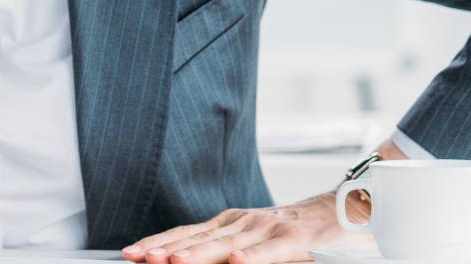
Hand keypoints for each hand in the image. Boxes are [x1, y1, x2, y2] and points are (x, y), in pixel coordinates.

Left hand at [119, 191, 369, 263]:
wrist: (339, 211)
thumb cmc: (291, 234)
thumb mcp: (251, 240)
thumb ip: (222, 250)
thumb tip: (179, 260)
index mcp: (228, 224)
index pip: (185, 234)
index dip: (157, 243)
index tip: (131, 254)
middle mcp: (242, 222)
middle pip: (199, 239)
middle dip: (167, 250)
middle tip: (142, 259)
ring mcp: (267, 228)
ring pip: (228, 245)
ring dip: (199, 254)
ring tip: (175, 263)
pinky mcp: (293, 237)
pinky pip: (271, 251)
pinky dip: (253, 257)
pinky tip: (237, 263)